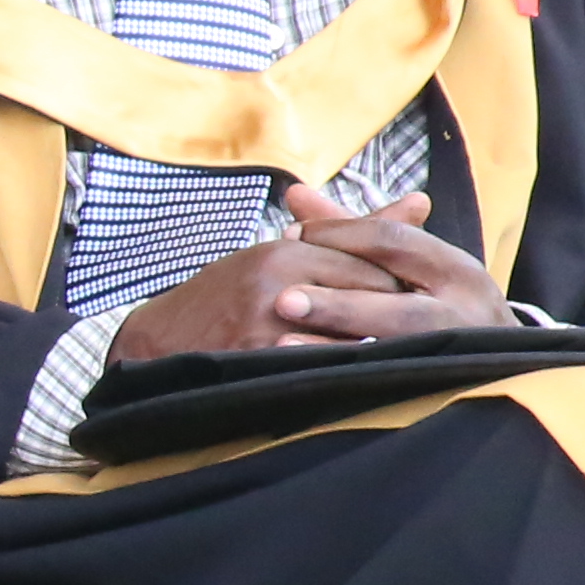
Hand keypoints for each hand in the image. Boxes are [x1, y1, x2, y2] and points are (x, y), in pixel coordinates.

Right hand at [108, 182, 514, 360]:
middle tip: (426, 332)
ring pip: (353, 339)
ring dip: (380, 352)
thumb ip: (357, 231)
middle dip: (399, 317)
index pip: (372, 265)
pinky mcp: (262, 367)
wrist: (158, 347)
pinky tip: (369, 383)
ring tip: (405, 360)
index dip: (401, 287)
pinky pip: (326, 372)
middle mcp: (278, 286)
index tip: (420, 302)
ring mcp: (269, 329)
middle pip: (370, 300)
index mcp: (285, 253)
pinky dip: (352, 377)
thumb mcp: (285, 254)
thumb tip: (422, 201)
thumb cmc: (227, 298)